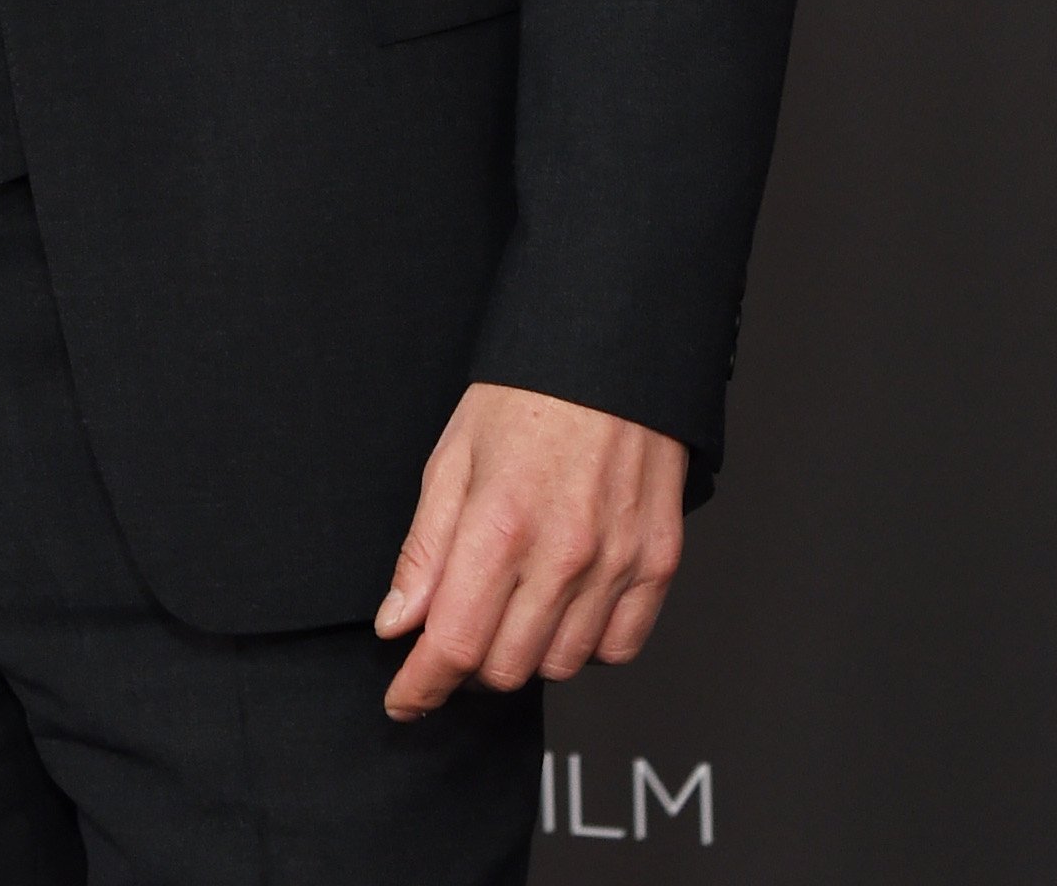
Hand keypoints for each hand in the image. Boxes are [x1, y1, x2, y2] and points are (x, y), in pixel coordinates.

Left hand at [372, 384, 684, 715]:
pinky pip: (619, 647)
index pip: (454, 644)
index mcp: (499, 525)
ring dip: (526, 653)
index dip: (422, 686)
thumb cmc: (527, 397)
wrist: (613, 356)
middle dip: (468, 665)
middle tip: (458, 630)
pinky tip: (565, 607)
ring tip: (513, 607)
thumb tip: (398, 624)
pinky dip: (586, 643)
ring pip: (561, 665)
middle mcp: (563, 554)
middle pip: (505, 667)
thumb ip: (425, 551)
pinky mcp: (658, 563)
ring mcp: (618, 563)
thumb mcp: (452, 459)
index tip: (404, 700)